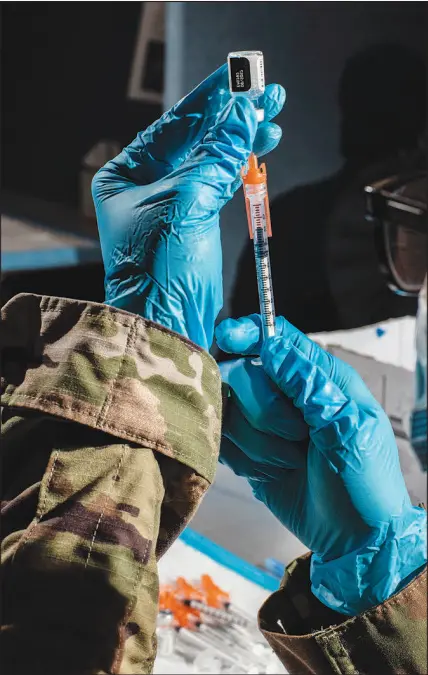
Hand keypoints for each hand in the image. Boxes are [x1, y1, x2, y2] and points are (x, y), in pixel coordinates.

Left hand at [92, 66, 284, 349]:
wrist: (168, 325)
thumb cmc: (159, 268)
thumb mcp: (188, 201)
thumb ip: (219, 155)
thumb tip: (244, 113)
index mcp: (126, 174)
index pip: (174, 125)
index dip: (210, 99)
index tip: (239, 77)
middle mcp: (145, 186)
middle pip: (195, 139)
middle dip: (233, 118)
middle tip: (268, 95)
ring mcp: (171, 204)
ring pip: (212, 160)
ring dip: (243, 140)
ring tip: (273, 119)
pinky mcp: (194, 223)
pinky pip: (220, 183)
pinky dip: (242, 167)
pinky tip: (260, 148)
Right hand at [216, 314, 426, 614]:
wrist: (357, 541)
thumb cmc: (366, 482)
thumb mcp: (348, 427)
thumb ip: (308, 383)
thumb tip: (270, 345)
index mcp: (320, 379)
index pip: (276, 338)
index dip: (249, 333)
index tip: (227, 337)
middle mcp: (289, 396)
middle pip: (244, 374)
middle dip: (264, 409)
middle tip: (295, 436)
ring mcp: (266, 426)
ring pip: (230, 411)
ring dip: (257, 442)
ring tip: (291, 460)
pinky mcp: (250, 454)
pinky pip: (225, 443)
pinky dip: (245, 459)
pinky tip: (272, 472)